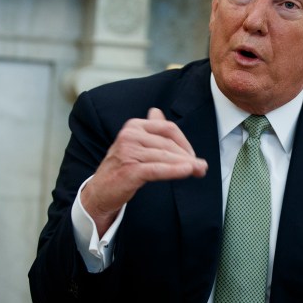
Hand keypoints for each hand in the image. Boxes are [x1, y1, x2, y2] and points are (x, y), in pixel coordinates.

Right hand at [81, 107, 207, 231]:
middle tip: (202, 167)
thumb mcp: (134, 143)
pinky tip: (187, 171)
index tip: (193, 156)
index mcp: (134, 126)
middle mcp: (130, 135)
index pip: (168, 128)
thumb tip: (157, 111)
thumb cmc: (121, 167)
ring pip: (165, 157)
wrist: (100, 191)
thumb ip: (149, 128)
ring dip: (186, 165)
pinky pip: (157, 169)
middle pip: (168, 143)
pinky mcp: (130, 170)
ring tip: (200, 171)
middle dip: (188, 156)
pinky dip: (174, 170)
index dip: (184, 142)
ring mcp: (128, 152)